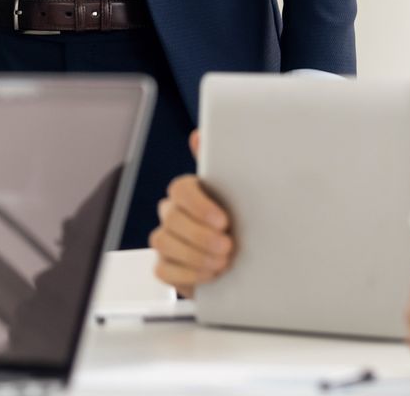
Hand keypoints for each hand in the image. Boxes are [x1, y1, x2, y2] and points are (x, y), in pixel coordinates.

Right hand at [149, 130, 235, 293]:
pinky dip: (187, 274)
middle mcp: (173, 213)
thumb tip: (198, 136)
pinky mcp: (165, 267)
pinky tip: (210, 275)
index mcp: (190, 192)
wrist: (246, 262)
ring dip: (195, 255)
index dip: (199, 205)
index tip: (223, 220)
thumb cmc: (240, 223)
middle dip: (200, 235)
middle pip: (171, 218)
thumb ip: (223, 166)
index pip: (180, 189)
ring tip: (223, 262)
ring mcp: (166, 240)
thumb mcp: (239, 194)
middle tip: (228, 246)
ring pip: (163, 242)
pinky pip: (163, 270)